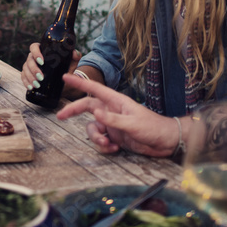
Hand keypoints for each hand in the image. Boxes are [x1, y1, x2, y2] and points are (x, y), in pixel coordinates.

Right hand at [21, 43, 80, 89]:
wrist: (63, 80)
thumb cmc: (65, 68)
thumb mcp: (71, 62)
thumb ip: (75, 56)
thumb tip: (74, 53)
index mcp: (42, 50)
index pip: (34, 47)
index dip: (36, 53)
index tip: (42, 61)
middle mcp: (33, 57)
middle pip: (29, 60)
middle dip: (34, 69)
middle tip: (41, 77)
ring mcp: (29, 66)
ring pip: (25, 69)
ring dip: (30, 77)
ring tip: (37, 85)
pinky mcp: (27, 75)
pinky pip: (23, 77)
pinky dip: (26, 82)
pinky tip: (30, 87)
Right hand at [56, 73, 179, 155]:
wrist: (165, 142)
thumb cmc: (153, 127)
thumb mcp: (132, 123)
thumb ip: (113, 119)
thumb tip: (95, 114)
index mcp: (116, 101)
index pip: (94, 89)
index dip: (79, 83)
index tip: (65, 77)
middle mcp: (111, 110)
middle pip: (86, 107)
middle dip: (73, 112)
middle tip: (61, 117)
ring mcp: (112, 124)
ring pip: (92, 128)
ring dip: (96, 138)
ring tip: (107, 145)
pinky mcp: (115, 136)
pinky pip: (101, 140)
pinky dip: (104, 146)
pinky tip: (115, 149)